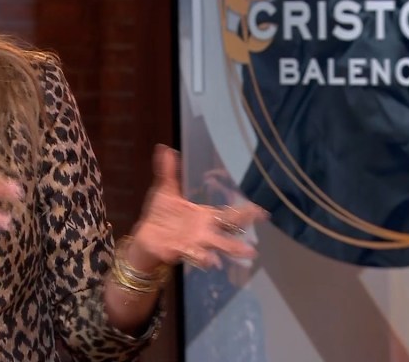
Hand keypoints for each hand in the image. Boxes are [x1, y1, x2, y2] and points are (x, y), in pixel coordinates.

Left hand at [128, 144, 267, 270]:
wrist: (146, 234)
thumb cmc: (160, 214)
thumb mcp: (165, 190)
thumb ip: (167, 171)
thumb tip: (163, 148)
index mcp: (204, 216)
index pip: (229, 214)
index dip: (246, 212)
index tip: (263, 212)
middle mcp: (204, 231)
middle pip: (228, 232)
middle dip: (243, 234)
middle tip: (258, 242)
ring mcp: (195, 242)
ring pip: (217, 246)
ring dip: (232, 249)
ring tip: (247, 252)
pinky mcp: (182, 249)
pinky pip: (195, 254)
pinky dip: (203, 257)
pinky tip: (211, 260)